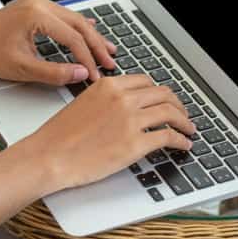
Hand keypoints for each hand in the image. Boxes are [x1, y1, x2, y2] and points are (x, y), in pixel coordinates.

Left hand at [0, 0, 116, 85]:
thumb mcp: (22, 69)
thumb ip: (54, 73)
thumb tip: (81, 74)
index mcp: (37, 15)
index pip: (73, 38)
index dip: (88, 58)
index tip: (97, 74)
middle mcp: (39, 3)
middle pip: (79, 24)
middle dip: (97, 45)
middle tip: (111, 61)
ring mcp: (36, 2)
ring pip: (73, 18)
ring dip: (90, 35)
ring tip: (108, 48)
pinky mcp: (33, 7)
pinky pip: (62, 15)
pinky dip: (77, 27)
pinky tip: (89, 29)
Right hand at [22, 75, 194, 190]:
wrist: (48, 156)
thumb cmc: (58, 137)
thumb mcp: (83, 105)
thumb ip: (106, 101)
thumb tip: (125, 110)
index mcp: (108, 86)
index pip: (145, 82)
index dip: (160, 92)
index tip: (165, 100)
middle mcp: (122, 98)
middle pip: (163, 94)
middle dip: (177, 105)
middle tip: (182, 115)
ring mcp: (130, 120)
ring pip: (171, 113)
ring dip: (185, 122)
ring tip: (189, 130)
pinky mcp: (135, 143)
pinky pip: (168, 137)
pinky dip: (181, 140)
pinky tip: (183, 145)